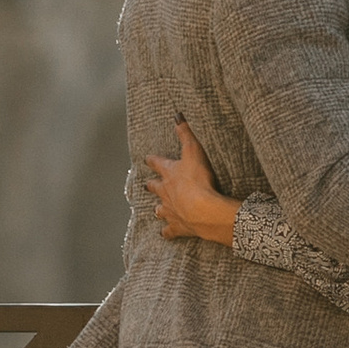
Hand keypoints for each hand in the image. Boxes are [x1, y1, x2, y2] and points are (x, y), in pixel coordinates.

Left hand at [143, 120, 240, 247]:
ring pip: (160, 209)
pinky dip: (167, 232)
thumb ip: (185, 133)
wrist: (202, 209)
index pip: (157, 164)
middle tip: (146, 184)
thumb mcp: (193, 150)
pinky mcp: (177, 227)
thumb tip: (177, 114)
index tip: (147, 158)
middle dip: (151, 185)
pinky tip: (165, 233)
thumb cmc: (198, 178)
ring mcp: (170, 211)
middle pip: (155, 188)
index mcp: (169, 173)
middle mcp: (165, 192)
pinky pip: (169, 230)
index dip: (152, 160)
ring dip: (159, 208)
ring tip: (156, 209)